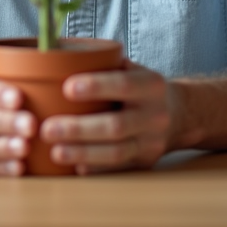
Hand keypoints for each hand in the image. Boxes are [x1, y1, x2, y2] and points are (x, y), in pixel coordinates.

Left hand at [40, 59, 172, 174]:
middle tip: (46, 129)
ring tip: (54, 152)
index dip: (96, 86)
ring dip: (82, 152)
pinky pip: (117, 168)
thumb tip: (57, 57)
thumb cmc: (139, 88)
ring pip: (116, 152)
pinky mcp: (145, 162)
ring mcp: (152, 142)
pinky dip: (94, 168)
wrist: (179, 115)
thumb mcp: (131, 69)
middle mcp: (155, 114)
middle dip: (79, 129)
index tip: (66, 88)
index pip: (124, 84)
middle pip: (116, 125)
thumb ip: (103, 65)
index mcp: (151, 85)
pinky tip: (73, 166)